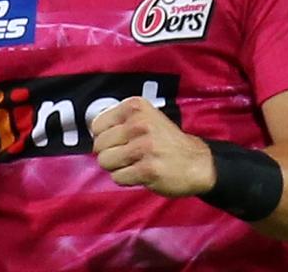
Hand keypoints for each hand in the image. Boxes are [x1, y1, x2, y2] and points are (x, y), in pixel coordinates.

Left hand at [90, 96, 215, 196]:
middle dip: (109, 154)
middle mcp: (140, 123)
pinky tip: (141, 173)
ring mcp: (144, 146)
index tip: (118, 141)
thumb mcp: (145, 118)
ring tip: (134, 164)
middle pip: (99, 145)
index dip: (104, 137)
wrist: (196, 162)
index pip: (97, 125)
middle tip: (127, 155)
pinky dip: (126, 179)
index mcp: (136, 107)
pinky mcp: (148, 169)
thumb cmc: (164, 141)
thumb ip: (119, 120)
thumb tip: (91, 132)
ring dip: (116, 167)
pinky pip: (117, 177)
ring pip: (105, 161)